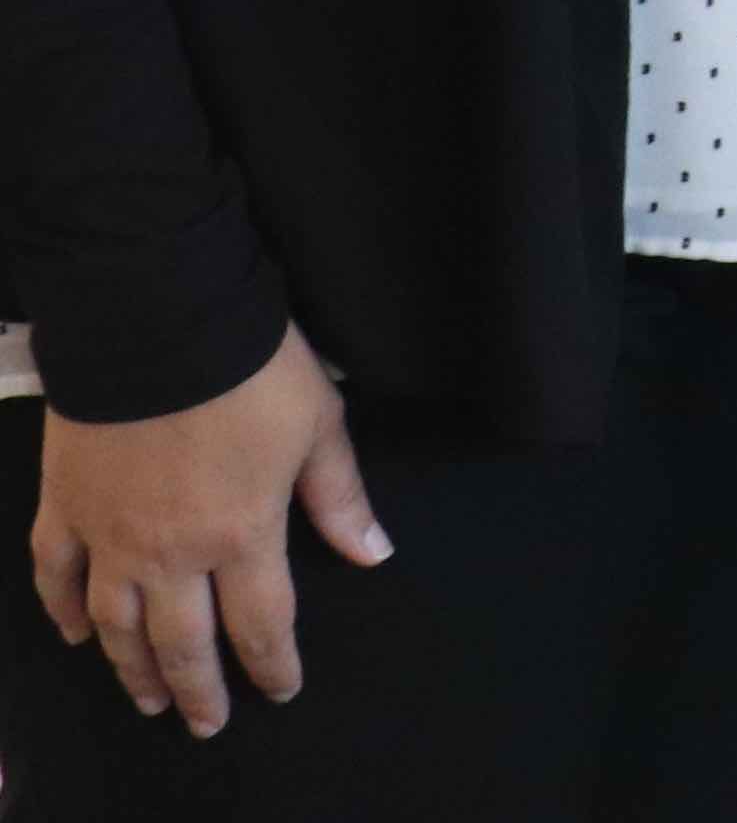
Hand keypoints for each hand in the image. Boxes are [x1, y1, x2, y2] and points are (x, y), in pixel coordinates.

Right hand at [30, 328, 387, 734]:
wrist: (159, 321)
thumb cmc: (252, 368)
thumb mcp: (320, 425)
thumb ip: (340, 498)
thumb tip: (372, 555)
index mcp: (241, 535)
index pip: (261, 624)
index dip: (272, 665)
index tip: (280, 691)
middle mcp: (170, 552)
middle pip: (182, 642)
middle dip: (197, 690)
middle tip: (206, 724)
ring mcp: (108, 534)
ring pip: (114, 624)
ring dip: (130, 668)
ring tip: (146, 697)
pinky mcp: (63, 506)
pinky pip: (54, 575)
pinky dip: (60, 611)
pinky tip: (73, 633)